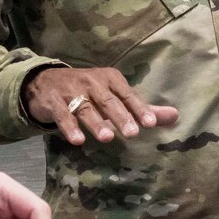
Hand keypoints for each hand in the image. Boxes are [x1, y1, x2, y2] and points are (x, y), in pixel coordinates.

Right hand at [26, 67, 178, 146]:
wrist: (44, 82)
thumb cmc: (87, 91)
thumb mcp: (114, 95)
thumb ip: (143, 108)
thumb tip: (175, 116)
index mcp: (110, 78)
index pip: (128, 94)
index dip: (139, 108)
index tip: (151, 123)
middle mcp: (91, 82)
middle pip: (108, 101)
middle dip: (121, 116)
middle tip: (133, 133)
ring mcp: (71, 91)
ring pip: (85, 108)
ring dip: (96, 123)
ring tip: (108, 137)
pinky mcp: (53, 102)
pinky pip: (63, 116)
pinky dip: (69, 127)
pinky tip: (77, 140)